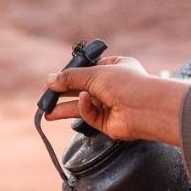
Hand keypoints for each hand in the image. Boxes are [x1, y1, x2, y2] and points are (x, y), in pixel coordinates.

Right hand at [43, 56, 184, 143]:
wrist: (145, 108)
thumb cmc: (126, 84)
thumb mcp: (94, 73)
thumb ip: (70, 78)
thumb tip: (50, 80)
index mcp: (114, 68)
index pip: (87, 69)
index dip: (70, 74)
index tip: (53, 78)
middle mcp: (111, 86)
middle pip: (81, 89)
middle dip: (63, 92)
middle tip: (45, 96)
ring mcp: (109, 105)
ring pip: (82, 105)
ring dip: (64, 108)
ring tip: (47, 111)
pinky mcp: (107, 122)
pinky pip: (90, 116)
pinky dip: (86, 109)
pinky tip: (84, 102)